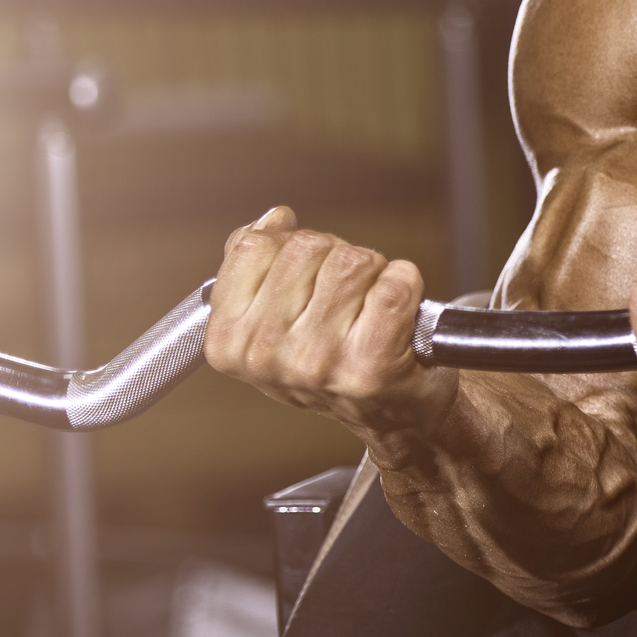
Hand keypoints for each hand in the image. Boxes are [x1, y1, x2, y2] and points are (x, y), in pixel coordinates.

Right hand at [204, 206, 451, 439]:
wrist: (393, 415)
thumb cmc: (334, 362)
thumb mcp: (271, 320)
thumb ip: (255, 265)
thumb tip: (272, 220)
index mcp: (229, 343)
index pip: (255, 246)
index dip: (290, 246)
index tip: (305, 277)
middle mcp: (267, 356)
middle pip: (307, 246)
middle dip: (335, 258)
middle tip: (346, 300)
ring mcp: (319, 362)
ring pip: (353, 261)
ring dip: (373, 272)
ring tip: (370, 310)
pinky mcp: (373, 363)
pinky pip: (396, 283)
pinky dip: (406, 285)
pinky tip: (398, 315)